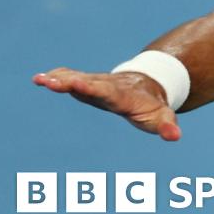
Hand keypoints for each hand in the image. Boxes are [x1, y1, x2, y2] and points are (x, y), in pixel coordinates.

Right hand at [33, 68, 181, 140]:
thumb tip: (174, 136)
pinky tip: (40, 78)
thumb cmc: (154, 106)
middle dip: (70, 83)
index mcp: (124, 96)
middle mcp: (108, 86)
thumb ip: (167, 125)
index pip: (108, 93)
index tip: (78, 84)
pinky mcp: (89, 83)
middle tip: (51, 82)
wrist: (151, 85)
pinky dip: (58, 77)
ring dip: (59, 79)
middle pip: (88, 84)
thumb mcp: (163, 117)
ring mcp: (97, 83)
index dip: (93, 89)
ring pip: (77, 79)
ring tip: (39, 79)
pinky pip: (72, 77)